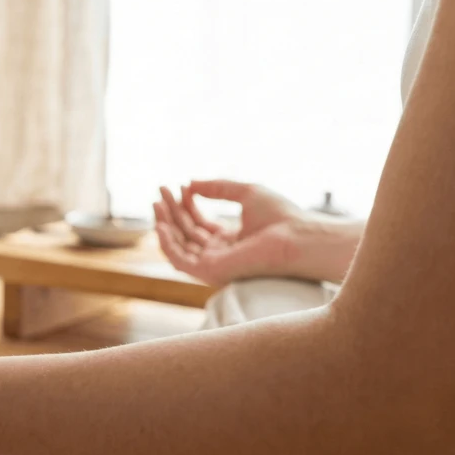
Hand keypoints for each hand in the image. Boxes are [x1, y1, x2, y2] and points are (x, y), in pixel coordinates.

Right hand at [153, 180, 359, 285]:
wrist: (296, 237)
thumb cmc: (280, 216)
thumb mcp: (245, 192)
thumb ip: (217, 187)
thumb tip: (191, 183)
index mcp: (230, 241)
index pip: (199, 224)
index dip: (187, 205)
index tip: (181, 185)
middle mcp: (220, 255)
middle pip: (186, 233)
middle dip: (171, 211)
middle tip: (161, 190)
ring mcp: (214, 264)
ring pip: (179, 246)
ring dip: (165, 224)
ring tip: (158, 203)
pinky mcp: (211, 272)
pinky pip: (180, 262)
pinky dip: (168, 245)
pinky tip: (162, 225)